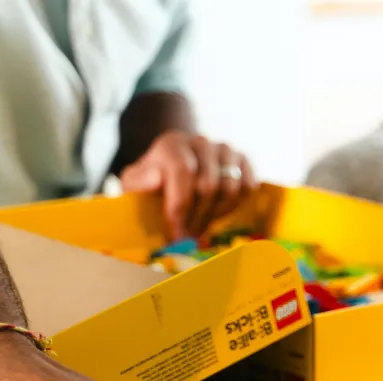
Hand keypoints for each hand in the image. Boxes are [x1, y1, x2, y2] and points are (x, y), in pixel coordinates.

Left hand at [120, 130, 255, 239]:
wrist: (175, 173)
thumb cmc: (153, 183)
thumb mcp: (134, 183)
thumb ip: (138, 181)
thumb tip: (157, 178)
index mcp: (172, 143)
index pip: (183, 171)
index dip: (181, 205)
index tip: (176, 230)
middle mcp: (201, 141)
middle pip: (208, 185)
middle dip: (197, 217)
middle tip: (188, 235)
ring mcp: (226, 150)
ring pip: (230, 189)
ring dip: (215, 215)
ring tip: (201, 226)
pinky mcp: (244, 161)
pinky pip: (248, 188)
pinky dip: (234, 207)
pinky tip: (218, 213)